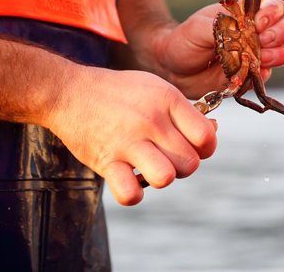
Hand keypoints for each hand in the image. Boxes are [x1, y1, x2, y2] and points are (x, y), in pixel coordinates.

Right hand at [48, 66, 216, 205]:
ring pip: (166, 178)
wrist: (70, 92)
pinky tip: (129, 179)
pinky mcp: (106, 161)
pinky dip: (133, 193)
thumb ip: (185, 112)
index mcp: (167, 100)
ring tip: (149, 167)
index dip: (205, 148)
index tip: (190, 145)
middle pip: (190, 163)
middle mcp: (151, 120)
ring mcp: (128, 142)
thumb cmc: (120, 93)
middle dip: (183, 165)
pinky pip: (131, 193)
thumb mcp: (157, 89)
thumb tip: (213, 132)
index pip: (206, 138)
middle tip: (166, 155)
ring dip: (161, 178)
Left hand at [155, 0, 283, 98]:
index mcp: (247, 13)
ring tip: (262, 57)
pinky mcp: (253, 74)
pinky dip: (266, 72)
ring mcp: (258, 53)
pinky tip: (253, 70)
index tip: (259, 22)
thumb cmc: (186, 40)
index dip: (273, 12)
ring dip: (280, 53)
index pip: (274, 6)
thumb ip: (224, 27)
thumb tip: (245, 33)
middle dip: (282, 32)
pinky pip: (270, 74)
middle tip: (263, 39)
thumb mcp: (200, 27)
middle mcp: (258, 31)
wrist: (174, 67)